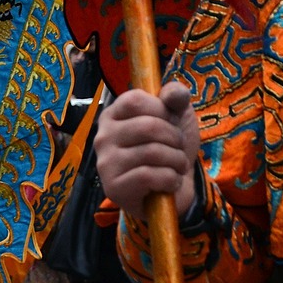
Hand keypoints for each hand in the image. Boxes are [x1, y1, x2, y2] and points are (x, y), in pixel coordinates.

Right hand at [94, 82, 199, 220]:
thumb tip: (172, 93)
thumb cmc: (169, 147)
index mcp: (113, 114)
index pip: (135, 100)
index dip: (161, 109)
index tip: (170, 121)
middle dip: (175, 138)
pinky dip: (170, 179)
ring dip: (177, 160)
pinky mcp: (113, 188)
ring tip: (178, 166)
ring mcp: (105, 163)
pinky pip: (148, 176)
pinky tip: (171, 182)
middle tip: (180, 148)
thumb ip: (176, 96)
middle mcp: (103, 136)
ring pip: (151, 152)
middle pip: (148, 127)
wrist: (173, 189)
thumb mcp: (177, 114)